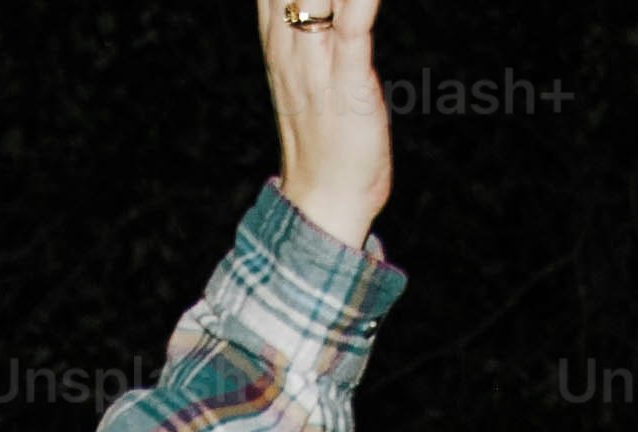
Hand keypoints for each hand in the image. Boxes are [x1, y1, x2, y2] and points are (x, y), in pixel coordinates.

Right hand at [259, 0, 390, 251]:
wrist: (323, 205)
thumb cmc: (324, 139)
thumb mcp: (306, 72)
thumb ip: (309, 25)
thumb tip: (322, 6)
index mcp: (277, 39)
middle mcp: (289, 45)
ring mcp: (316, 64)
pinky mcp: (347, 82)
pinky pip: (352, 23)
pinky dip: (360, 0)